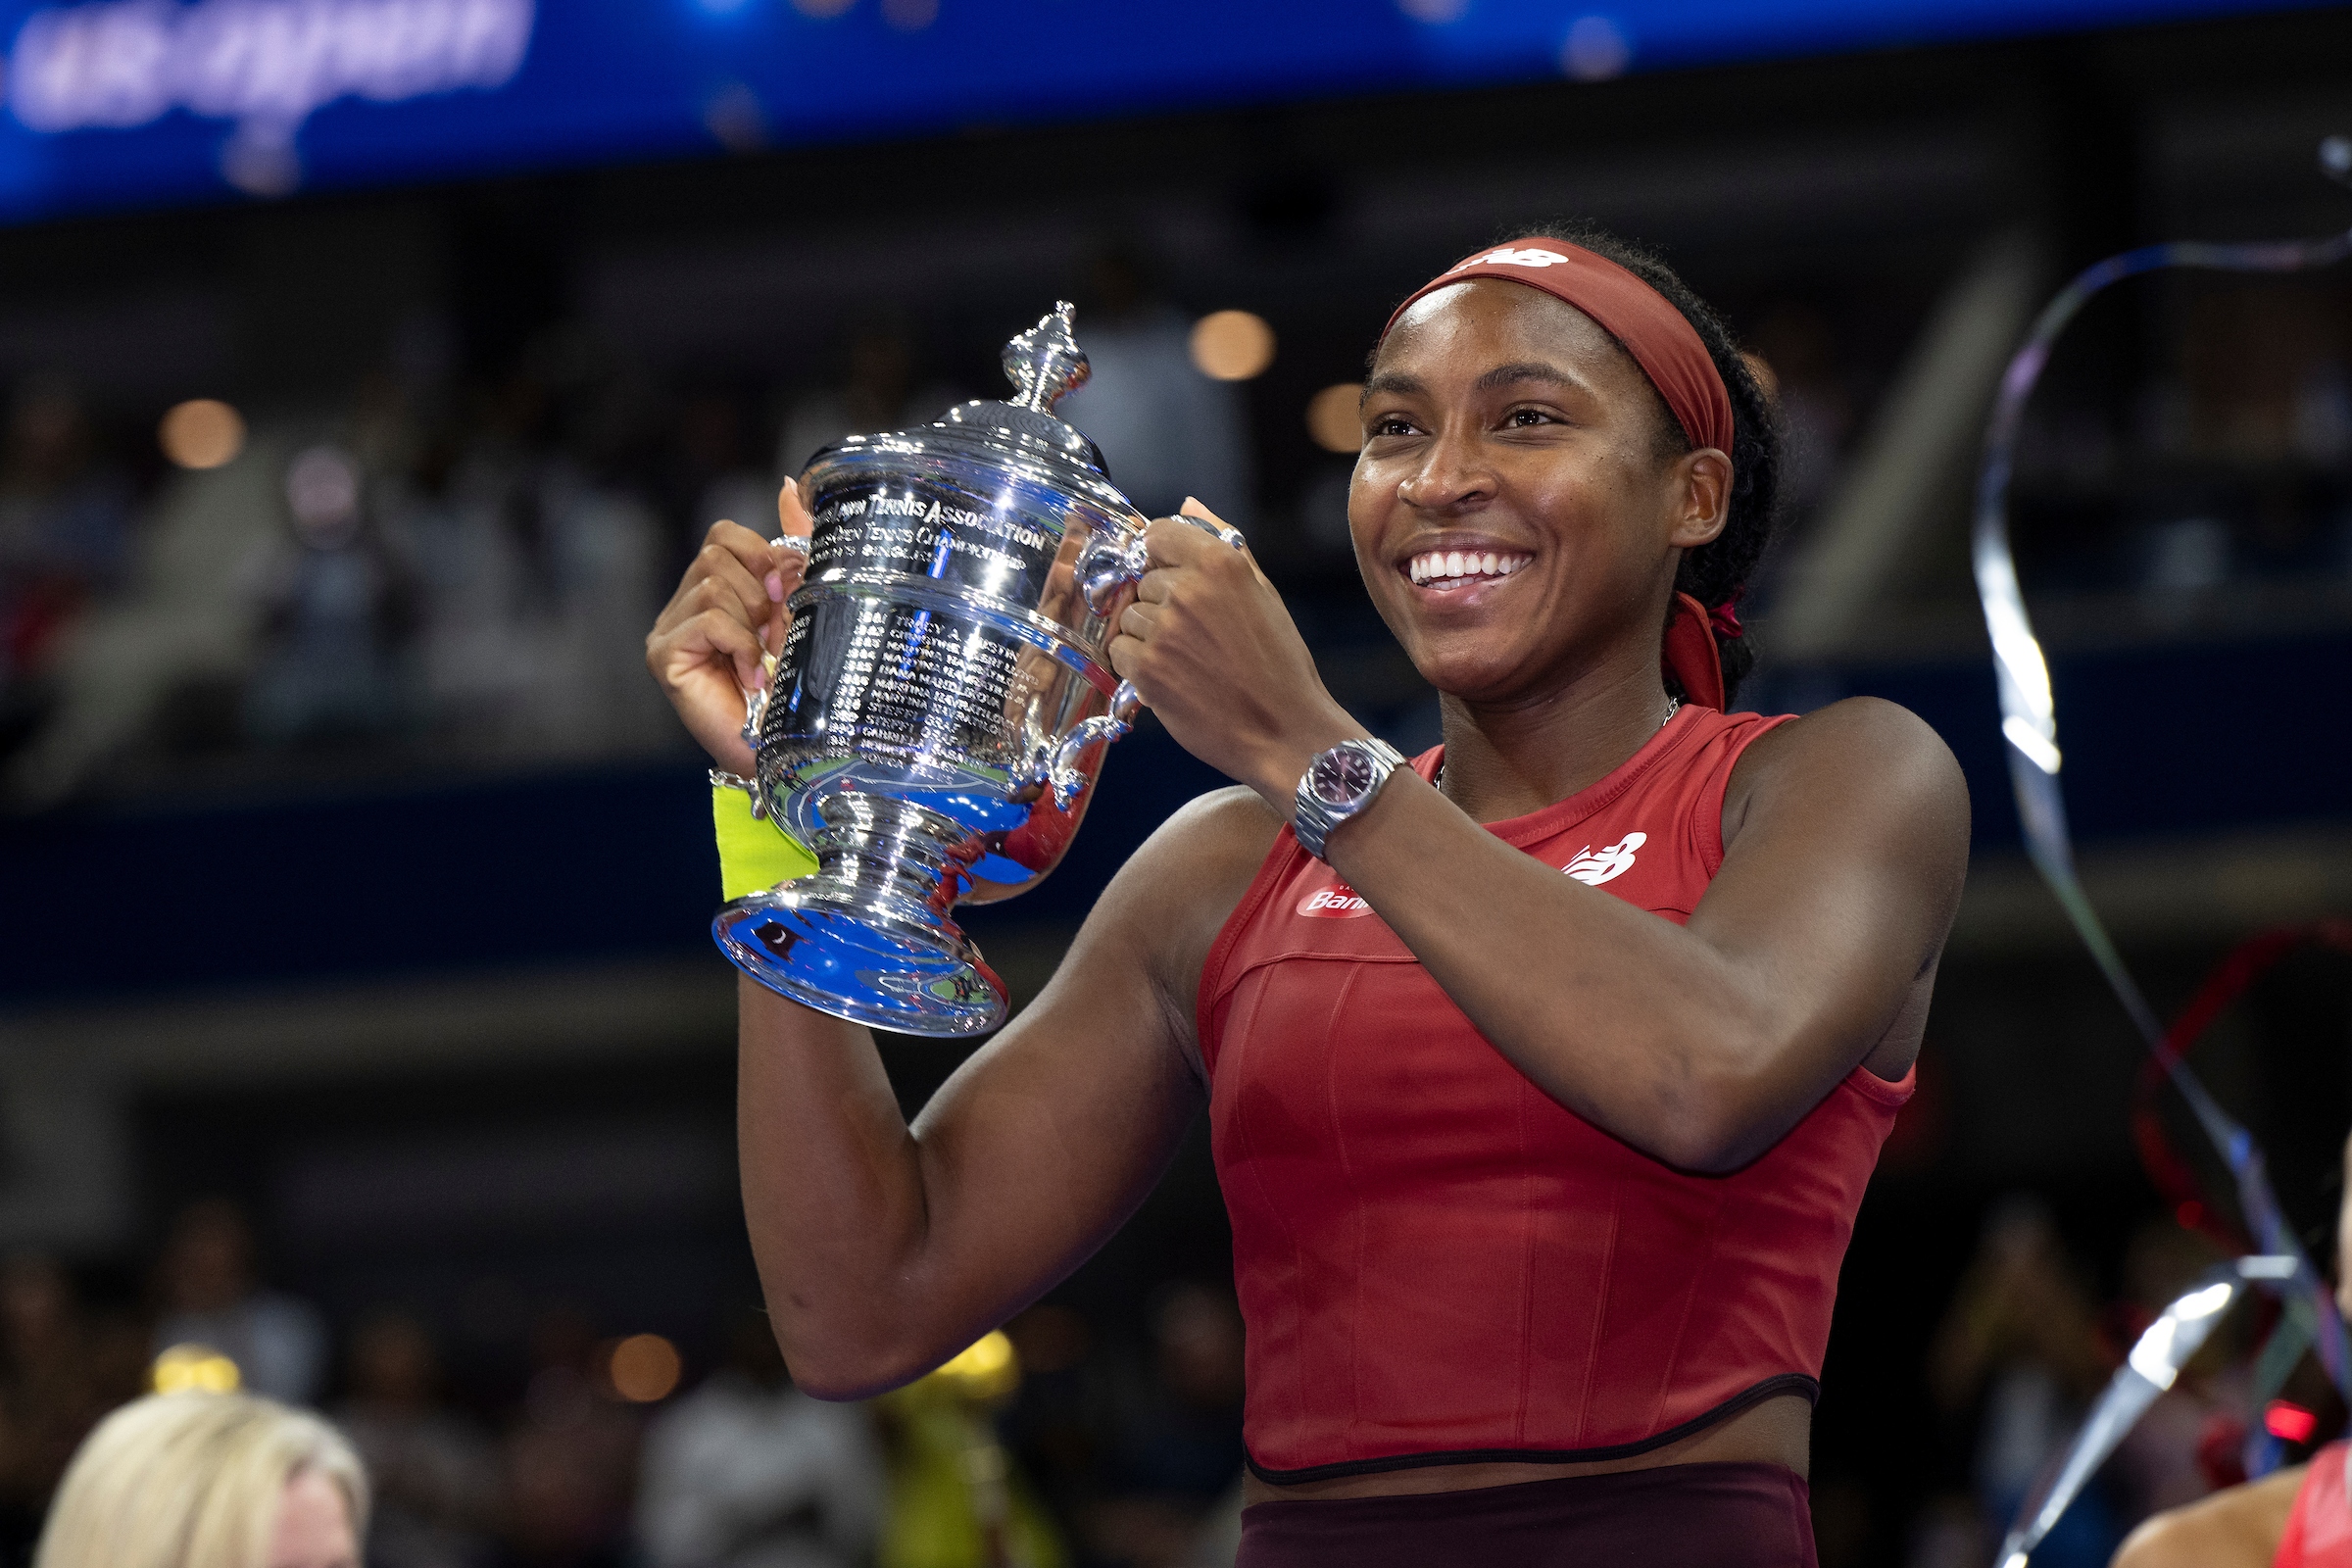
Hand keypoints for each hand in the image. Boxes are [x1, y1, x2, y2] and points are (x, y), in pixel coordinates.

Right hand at [646, 479, 813, 774]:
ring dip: (753, 623)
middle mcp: (683, 604)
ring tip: (764, 661)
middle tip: (776, 637)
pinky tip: (751, 676)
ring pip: (714, 585)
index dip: (762, 556)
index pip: (724, 535)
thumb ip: (794, 549)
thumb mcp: (801, 607)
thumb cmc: (793, 686)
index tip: (787, 594)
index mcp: (713, 588)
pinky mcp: (662, 655)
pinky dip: (740, 645)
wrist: (783, 751)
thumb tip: (787, 486)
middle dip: (761, 594)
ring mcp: (668, 629)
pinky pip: (708, 619)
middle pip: (717, 555)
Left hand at [1106, 498, 1365, 811]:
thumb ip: (1223, 544)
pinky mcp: (1147, 666)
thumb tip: (1188, 504)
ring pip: (1127, 617)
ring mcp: (1164, 628)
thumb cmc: (1279, 666)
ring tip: (1186, 661)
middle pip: (1141, 580)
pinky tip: (1172, 679)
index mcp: (1221, 562)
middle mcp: (1188, 588)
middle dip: (1158, 605)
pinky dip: (1137, 666)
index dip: (1157, 557)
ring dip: (1146, 637)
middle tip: (1194, 638)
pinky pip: (1119, 651)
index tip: (1168, 577)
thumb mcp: (1263, 593)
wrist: (1284, 730)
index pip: (1157, 534)